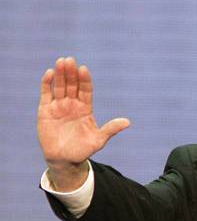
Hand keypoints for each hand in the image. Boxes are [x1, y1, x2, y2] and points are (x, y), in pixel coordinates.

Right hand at [38, 57, 129, 188]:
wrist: (64, 160)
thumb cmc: (83, 150)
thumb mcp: (98, 140)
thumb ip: (111, 129)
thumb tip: (128, 122)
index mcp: (85, 109)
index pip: (86, 90)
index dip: (85, 80)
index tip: (84, 69)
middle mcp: (72, 104)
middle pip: (72, 85)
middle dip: (72, 73)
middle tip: (70, 60)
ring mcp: (59, 106)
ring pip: (60, 86)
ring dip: (60, 74)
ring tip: (61, 61)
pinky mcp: (45, 110)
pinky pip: (46, 94)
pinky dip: (47, 83)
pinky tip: (49, 73)